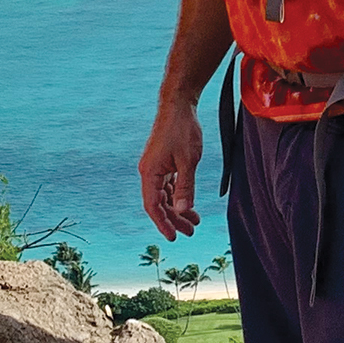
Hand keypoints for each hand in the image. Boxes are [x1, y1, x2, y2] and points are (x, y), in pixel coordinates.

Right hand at [139, 100, 203, 239]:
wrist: (178, 105)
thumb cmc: (183, 130)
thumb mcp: (188, 161)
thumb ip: (185, 187)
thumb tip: (182, 210)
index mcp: (150, 173)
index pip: (153, 206)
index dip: (163, 223)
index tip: (174, 238)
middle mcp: (149, 172)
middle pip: (159, 203)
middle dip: (174, 219)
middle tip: (191, 232)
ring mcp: (155, 167)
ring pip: (165, 195)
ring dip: (178, 208)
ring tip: (194, 221)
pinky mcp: (163, 162)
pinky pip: (168, 185)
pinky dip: (178, 195)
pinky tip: (189, 204)